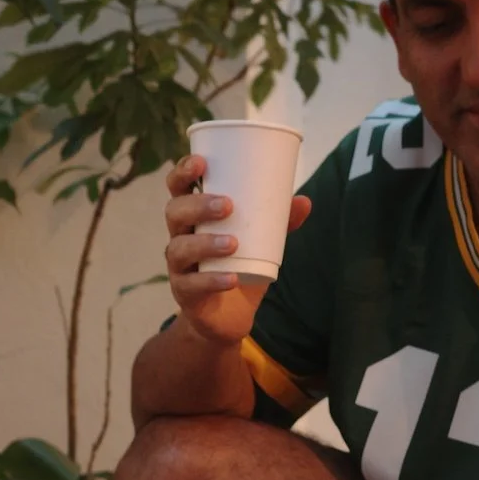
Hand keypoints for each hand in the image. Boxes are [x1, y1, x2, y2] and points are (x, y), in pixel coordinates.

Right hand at [163, 153, 310, 348]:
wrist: (228, 318)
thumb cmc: (240, 267)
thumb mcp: (261, 242)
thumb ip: (279, 222)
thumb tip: (304, 201)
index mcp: (193, 217)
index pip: (177, 188)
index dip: (182, 172)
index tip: (201, 162)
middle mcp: (180, 237)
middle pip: (174, 213)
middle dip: (197, 205)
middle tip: (228, 205)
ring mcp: (180, 267)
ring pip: (179, 249)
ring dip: (205, 243)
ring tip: (233, 243)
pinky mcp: (185, 294)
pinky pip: (192, 285)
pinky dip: (213, 281)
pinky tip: (232, 278)